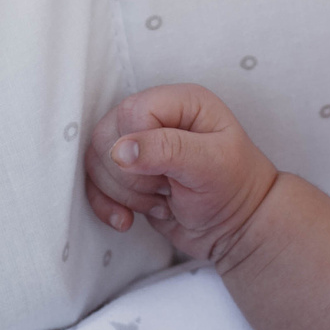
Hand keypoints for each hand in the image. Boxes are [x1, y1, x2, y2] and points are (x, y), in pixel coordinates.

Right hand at [84, 82, 279, 264]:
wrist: (236, 227)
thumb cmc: (235, 189)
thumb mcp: (212, 164)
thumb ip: (169, 150)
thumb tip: (120, 150)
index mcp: (180, 102)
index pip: (131, 111)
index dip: (140, 146)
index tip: (170, 173)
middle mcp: (154, 118)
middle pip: (106, 136)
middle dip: (131, 175)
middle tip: (168, 189)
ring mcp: (137, 146)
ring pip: (96, 161)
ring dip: (124, 193)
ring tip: (162, 200)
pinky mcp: (126, 174)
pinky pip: (94, 184)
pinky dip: (106, 205)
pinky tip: (127, 220)